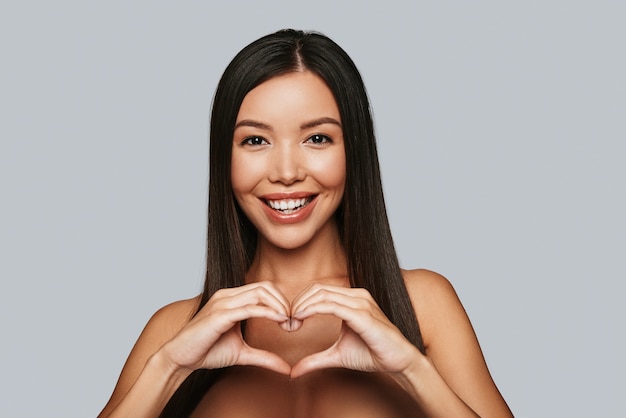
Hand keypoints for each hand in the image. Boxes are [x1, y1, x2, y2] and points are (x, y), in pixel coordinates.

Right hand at [160, 282, 292, 374]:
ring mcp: (223, 302)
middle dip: (284, 302)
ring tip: (287, 323)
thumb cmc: (208, 351)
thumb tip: (287, 368)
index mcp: (232, 298)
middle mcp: (228, 295)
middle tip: (293, 322)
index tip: (291, 321)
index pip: (264, 288)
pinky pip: (249, 308)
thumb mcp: (243, 353)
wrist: (181, 358)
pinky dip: (268, 312)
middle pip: (266, 287)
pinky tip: (279, 321)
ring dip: (279, 306)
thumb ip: (265, 357)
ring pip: (260, 293)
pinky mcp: (219, 314)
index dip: (282, 301)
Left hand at [289, 284, 421, 378]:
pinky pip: (333, 306)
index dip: (300, 302)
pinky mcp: (364, 314)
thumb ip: (315, 360)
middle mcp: (356, 296)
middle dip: (298, 303)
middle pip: (317, 289)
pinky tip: (302, 319)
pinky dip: (313, 310)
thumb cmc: (372, 354)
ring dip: (302, 306)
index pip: (318, 290)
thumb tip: (293, 371)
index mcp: (351, 299)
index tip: (289, 321)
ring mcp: (361, 303)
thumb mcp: (336, 356)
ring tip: (292, 322)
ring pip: (323, 294)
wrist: (398, 361)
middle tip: (287, 322)